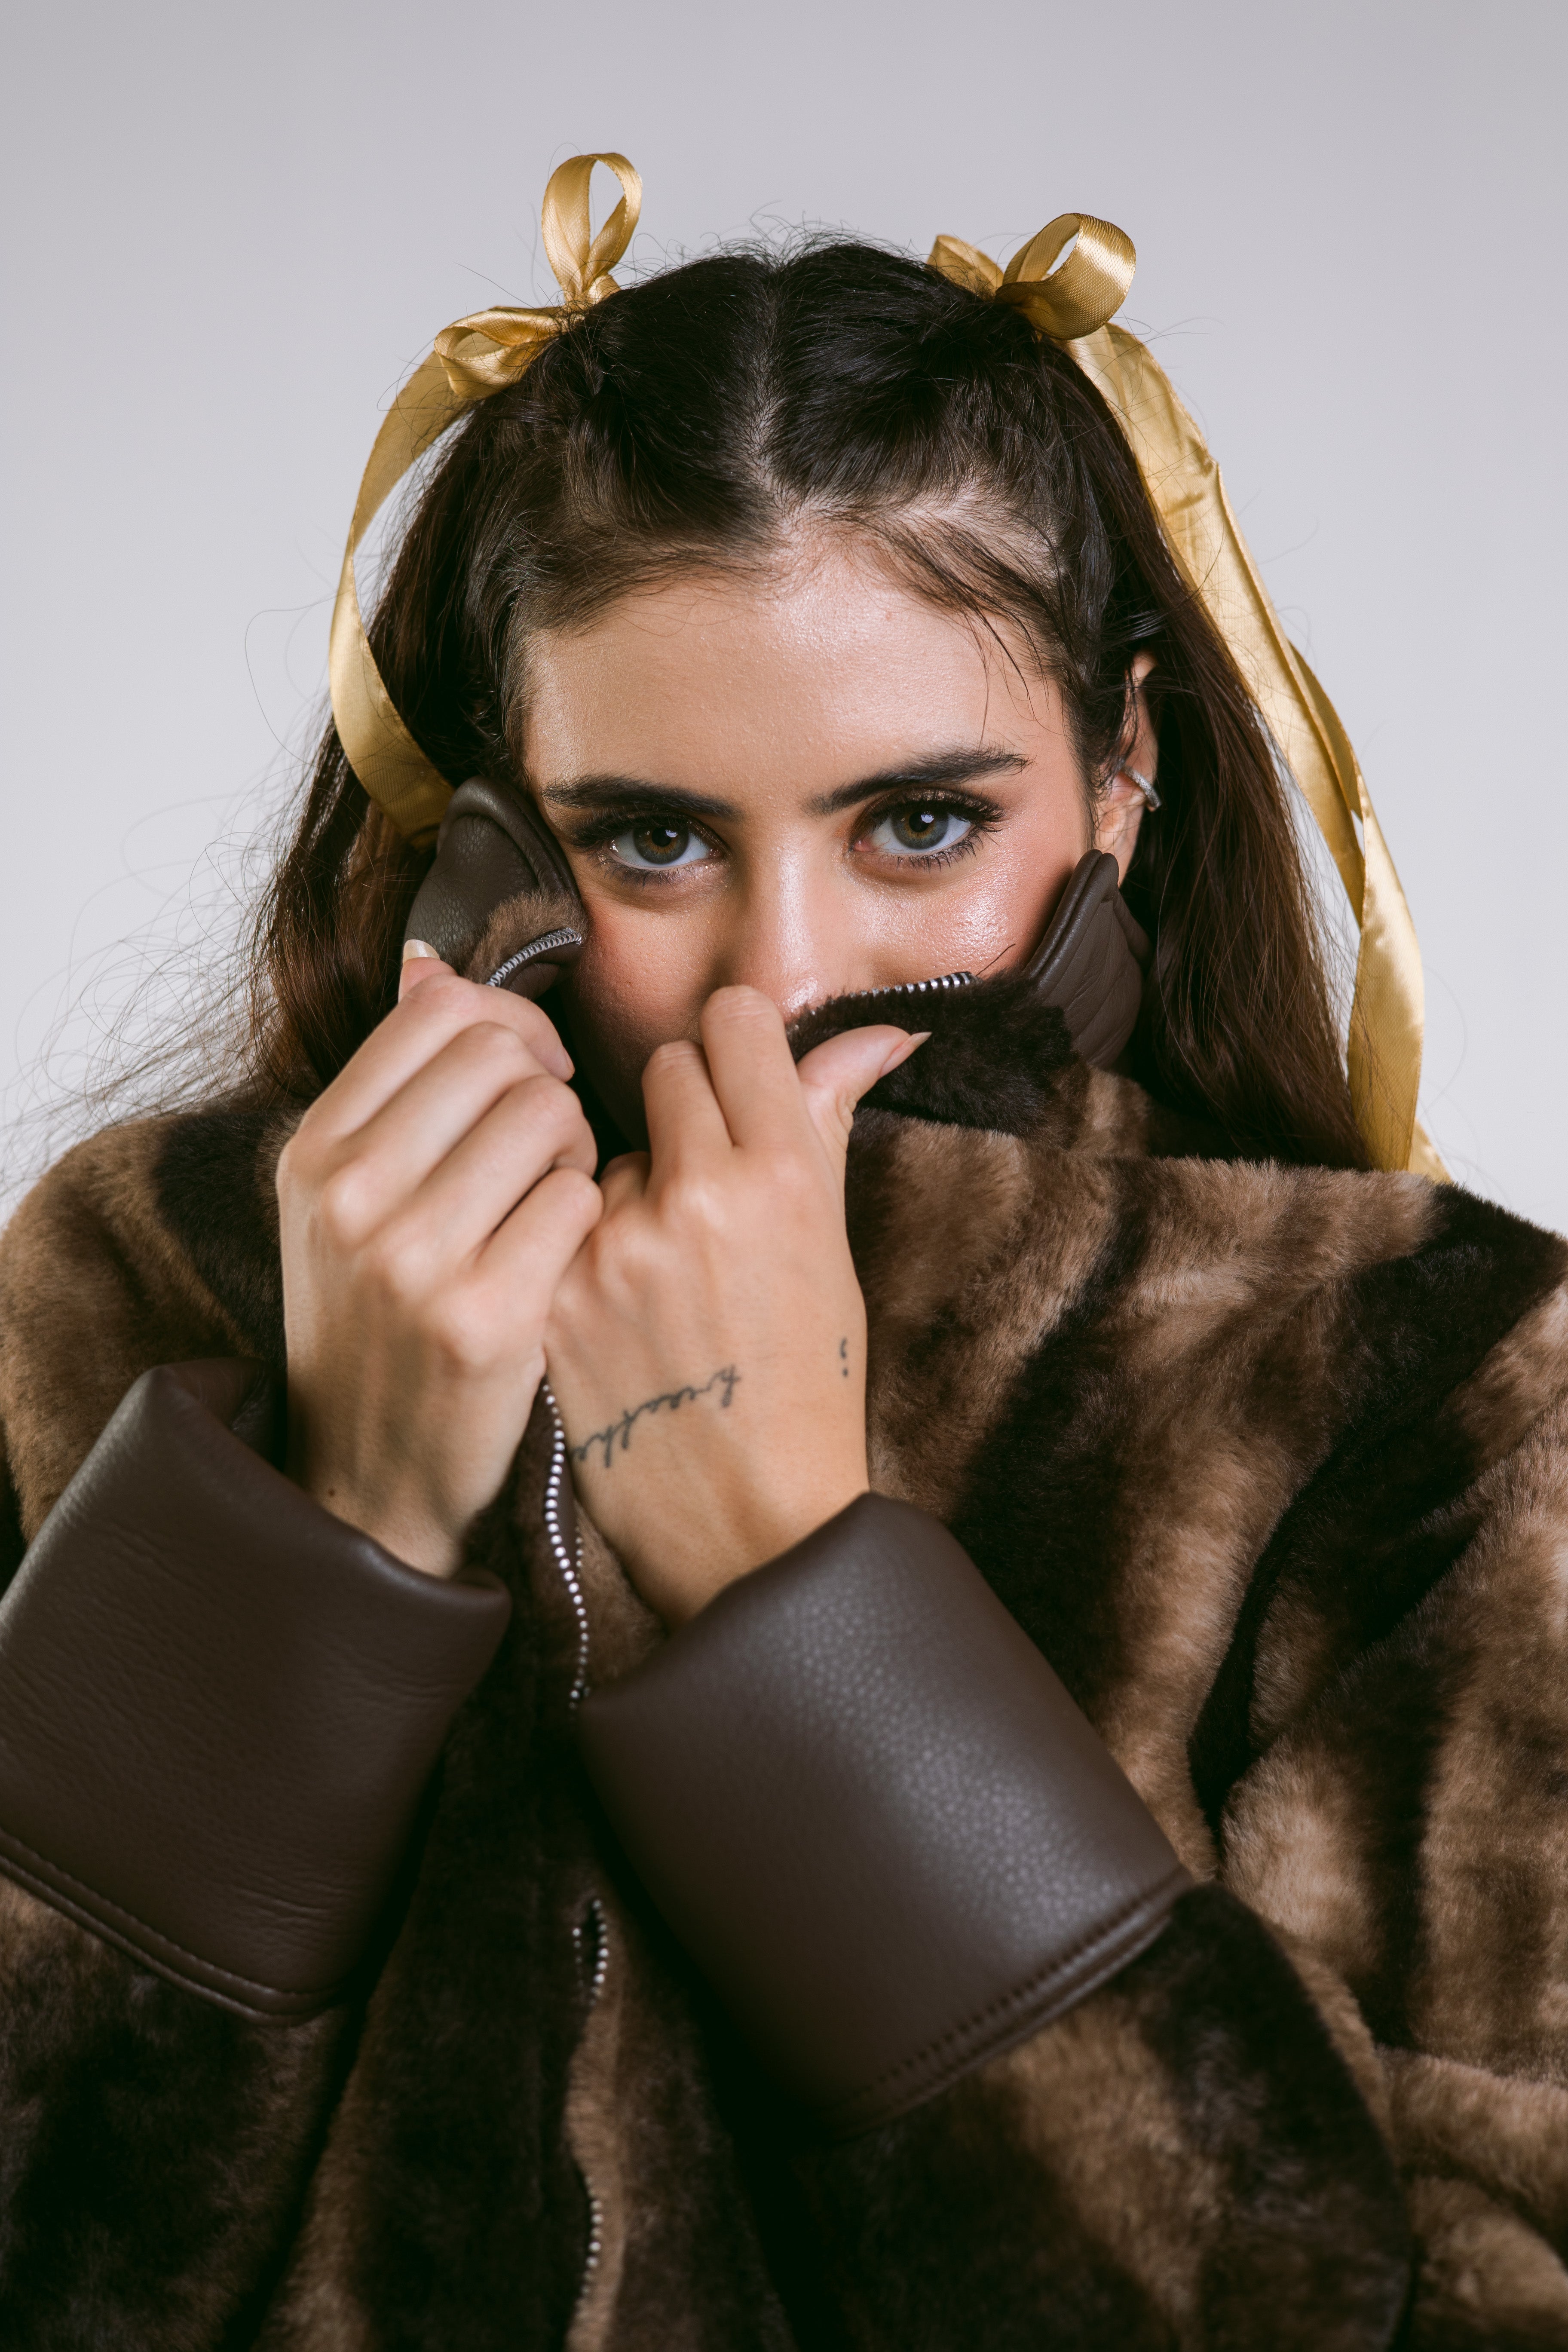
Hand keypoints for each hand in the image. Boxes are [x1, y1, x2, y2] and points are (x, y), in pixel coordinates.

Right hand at [277, 956, 602, 1575]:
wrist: (370, 1482)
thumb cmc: (378, 1325)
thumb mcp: (343, 1203)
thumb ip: (390, 1088)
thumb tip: (430, 966)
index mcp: (314, 1153)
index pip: (437, 1012)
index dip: (509, 1026)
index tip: (528, 1075)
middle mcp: (351, 1196)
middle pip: (502, 1056)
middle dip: (548, 1090)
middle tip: (549, 1149)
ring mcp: (413, 1259)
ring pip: (550, 1118)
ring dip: (577, 1150)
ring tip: (556, 1200)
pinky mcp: (485, 1318)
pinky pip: (581, 1200)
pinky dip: (590, 1217)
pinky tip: (566, 1254)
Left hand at [544, 986, 922, 1622]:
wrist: (747, 1522)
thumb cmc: (807, 1387)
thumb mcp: (832, 1252)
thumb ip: (828, 1126)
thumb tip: (881, 1030)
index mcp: (783, 1175)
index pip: (734, 1022)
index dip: (736, 1041)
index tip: (738, 1072)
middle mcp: (698, 1193)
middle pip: (665, 1066)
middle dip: (686, 1106)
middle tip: (707, 1179)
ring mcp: (616, 1244)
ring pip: (610, 1150)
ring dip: (634, 1188)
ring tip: (668, 1273)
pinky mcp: (555, 1291)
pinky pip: (566, 1220)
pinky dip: (589, 1248)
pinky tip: (622, 1308)